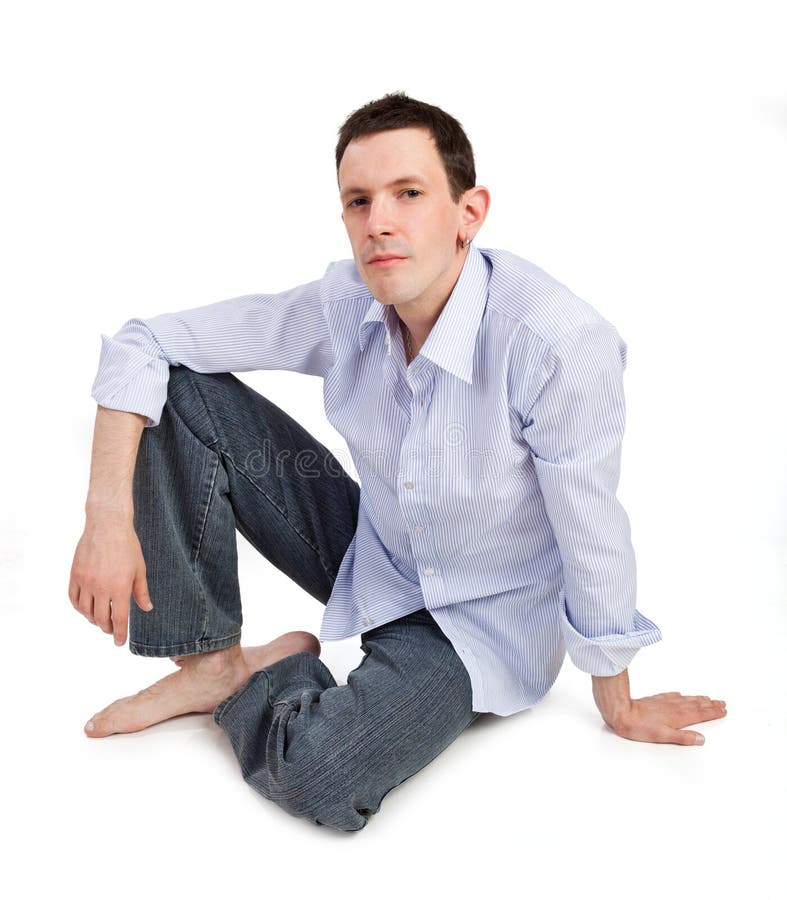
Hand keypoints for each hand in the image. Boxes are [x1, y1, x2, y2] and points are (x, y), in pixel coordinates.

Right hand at [68, 516, 153, 646]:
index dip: (119, 634)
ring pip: (85, 611)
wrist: (107, 526)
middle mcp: (100, 588)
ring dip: (92, 619)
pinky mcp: (75, 575)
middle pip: (100, 618)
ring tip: (99, 620)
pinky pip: (73, 598)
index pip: (118, 619)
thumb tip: (146, 609)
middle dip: (106, 628)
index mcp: (119, 588)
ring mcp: (85, 582)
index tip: (119, 642)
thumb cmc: (127, 546)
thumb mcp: (140, 569)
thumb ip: (141, 592)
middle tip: (111, 630)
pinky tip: (85, 608)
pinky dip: (79, 607)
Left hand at [605, 692, 726, 744]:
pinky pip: (672, 696)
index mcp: (678, 717)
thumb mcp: (663, 736)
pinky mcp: (655, 700)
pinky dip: (680, 695)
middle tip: (722, 702)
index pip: (701, 714)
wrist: (621, 712)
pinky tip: (680, 694)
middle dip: (710, 704)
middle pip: (696, 705)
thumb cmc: (640, 727)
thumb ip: (683, 738)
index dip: (713, 712)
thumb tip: (701, 739)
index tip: (723, 710)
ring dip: (698, 698)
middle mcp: (674, 707)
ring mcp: (664, 702)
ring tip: (708, 698)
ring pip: (686, 699)